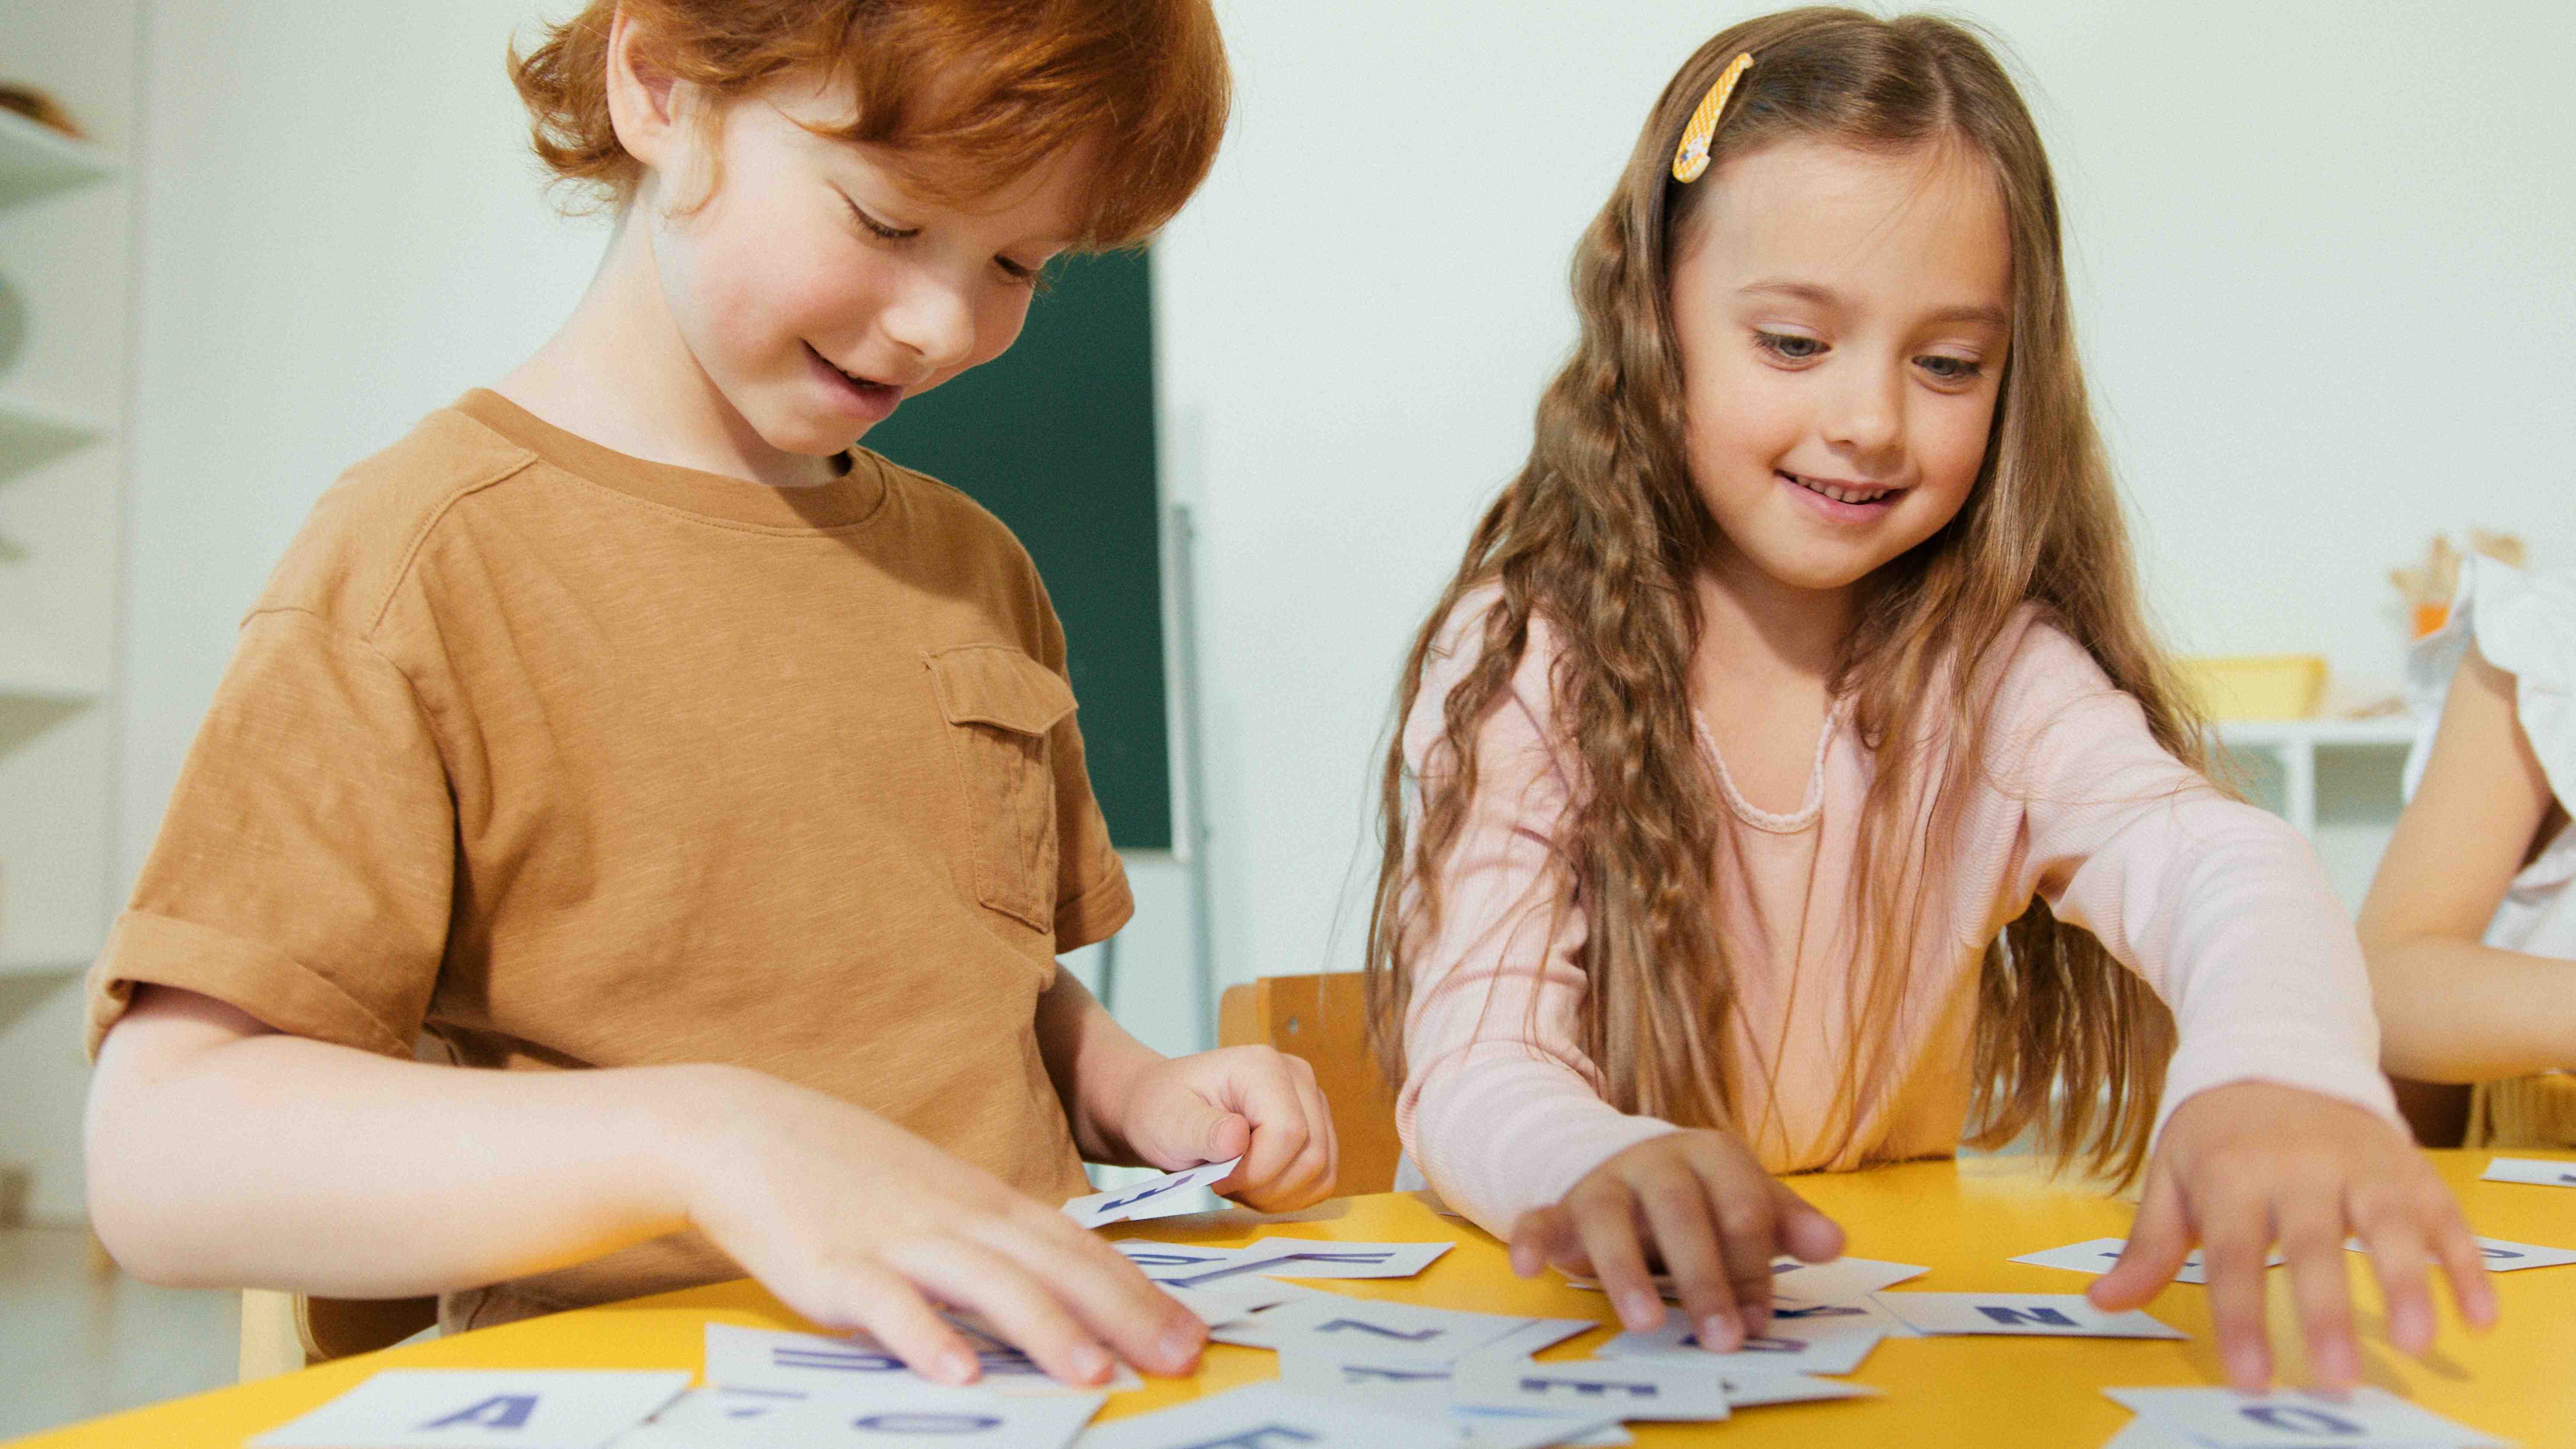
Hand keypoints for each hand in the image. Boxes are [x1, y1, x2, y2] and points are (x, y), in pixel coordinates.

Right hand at [676, 1067, 1204, 1387]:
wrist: (749, 1129)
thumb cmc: (849, 1174)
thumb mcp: (938, 1198)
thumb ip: (995, 1242)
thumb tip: (1059, 1294)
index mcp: (985, 1203)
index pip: (1081, 1249)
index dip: (1140, 1292)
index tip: (1193, 1333)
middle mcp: (956, 1217)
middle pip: (1054, 1266)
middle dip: (1124, 1315)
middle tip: (1180, 1359)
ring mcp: (897, 1238)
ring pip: (986, 1282)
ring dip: (1043, 1329)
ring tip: (1092, 1374)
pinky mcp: (836, 1264)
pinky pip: (888, 1303)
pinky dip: (926, 1336)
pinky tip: (958, 1373)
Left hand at [1108, 1046, 1338, 1211]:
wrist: (1162, 1109)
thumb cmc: (1161, 1111)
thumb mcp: (1167, 1122)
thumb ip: (1201, 1130)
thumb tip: (1238, 1138)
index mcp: (1262, 1066)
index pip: (1288, 1133)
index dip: (1256, 1171)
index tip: (1216, 1177)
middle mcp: (1297, 1077)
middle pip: (1312, 1156)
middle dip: (1266, 1187)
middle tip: (1224, 1182)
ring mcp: (1312, 1102)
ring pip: (1322, 1172)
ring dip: (1277, 1194)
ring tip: (1237, 1182)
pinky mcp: (1317, 1128)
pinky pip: (1323, 1178)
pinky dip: (1290, 1194)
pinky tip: (1255, 1184)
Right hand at [1506, 1129, 1843, 1349]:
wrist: (1627, 1164)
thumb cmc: (1700, 1196)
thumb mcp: (1746, 1201)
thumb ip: (1787, 1225)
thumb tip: (1834, 1244)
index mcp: (1712, 1154)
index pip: (1741, 1207)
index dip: (1754, 1268)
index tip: (1758, 1323)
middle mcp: (1657, 1159)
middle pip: (1681, 1211)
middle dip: (1704, 1277)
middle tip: (1721, 1337)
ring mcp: (1606, 1180)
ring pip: (1610, 1215)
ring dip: (1626, 1269)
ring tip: (1644, 1323)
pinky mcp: (1563, 1204)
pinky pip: (1540, 1215)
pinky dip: (1530, 1237)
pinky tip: (1528, 1267)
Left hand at [2090, 1081, 2496, 1388]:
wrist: (2276, 1048)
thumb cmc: (2217, 1131)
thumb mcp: (2172, 1175)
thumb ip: (2149, 1246)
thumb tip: (2100, 1302)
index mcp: (2232, 1172)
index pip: (2233, 1254)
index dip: (2242, 1316)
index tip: (2252, 1378)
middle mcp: (2298, 1166)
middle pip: (2313, 1243)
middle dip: (2325, 1309)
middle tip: (2338, 1375)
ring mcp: (2360, 1164)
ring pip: (2386, 1223)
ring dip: (2405, 1283)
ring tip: (2414, 1342)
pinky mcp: (2407, 1166)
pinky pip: (2443, 1214)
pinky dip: (2464, 1263)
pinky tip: (2476, 1315)